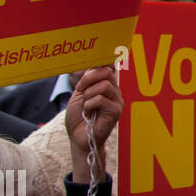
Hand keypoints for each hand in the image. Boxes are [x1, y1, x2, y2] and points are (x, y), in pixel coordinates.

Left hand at [65, 66, 121, 181]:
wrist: (77, 137)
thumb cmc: (79, 117)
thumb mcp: (80, 93)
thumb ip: (88, 79)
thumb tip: (93, 64)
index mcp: (107, 85)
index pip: (110, 65)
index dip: (103, 60)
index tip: (94, 59)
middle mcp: (115, 91)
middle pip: (106, 71)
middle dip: (88, 79)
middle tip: (80, 90)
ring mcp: (117, 101)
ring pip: (104, 85)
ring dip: (88, 95)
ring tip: (86, 105)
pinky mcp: (116, 111)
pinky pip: (101, 99)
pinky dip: (89, 105)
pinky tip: (89, 113)